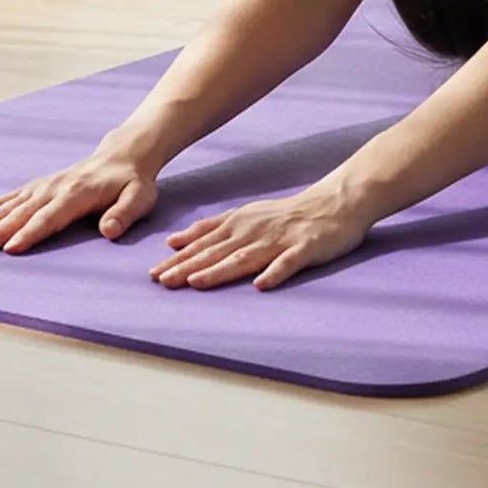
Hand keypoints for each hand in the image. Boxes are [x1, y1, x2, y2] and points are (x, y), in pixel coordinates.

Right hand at [0, 149, 158, 254]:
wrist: (124, 156)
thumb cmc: (132, 183)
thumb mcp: (140, 198)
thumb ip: (124, 214)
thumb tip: (109, 230)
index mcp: (77, 194)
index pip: (50, 217)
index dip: (31, 232)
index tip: (10, 248)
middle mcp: (53, 188)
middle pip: (22, 213)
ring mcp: (41, 187)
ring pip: (7, 205)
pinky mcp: (34, 188)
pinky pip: (4, 200)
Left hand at [149, 184, 369, 291]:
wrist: (334, 202)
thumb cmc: (287, 214)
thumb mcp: (245, 215)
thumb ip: (211, 229)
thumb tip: (173, 241)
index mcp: (239, 223)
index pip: (203, 243)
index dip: (178, 259)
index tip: (153, 275)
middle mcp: (254, 230)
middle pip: (217, 252)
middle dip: (188, 267)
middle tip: (163, 282)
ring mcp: (279, 240)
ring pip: (245, 258)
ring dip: (220, 270)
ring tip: (197, 283)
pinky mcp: (304, 248)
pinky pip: (288, 263)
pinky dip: (274, 273)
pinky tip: (262, 285)